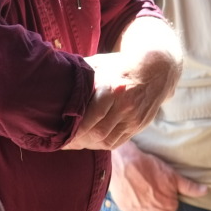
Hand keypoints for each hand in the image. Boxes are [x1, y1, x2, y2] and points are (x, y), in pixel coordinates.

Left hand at [64, 46, 179, 149]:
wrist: (156, 70)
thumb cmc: (120, 66)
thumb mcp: (100, 64)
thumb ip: (80, 75)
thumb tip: (54, 82)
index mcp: (112, 89)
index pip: (90, 117)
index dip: (74, 130)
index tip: (59, 133)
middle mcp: (125, 105)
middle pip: (97, 133)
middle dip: (77, 141)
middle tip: (61, 142)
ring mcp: (134, 117)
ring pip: (107, 141)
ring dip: (88, 145)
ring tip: (74, 144)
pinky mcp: (139, 125)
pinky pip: (117, 142)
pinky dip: (101, 145)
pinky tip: (90, 142)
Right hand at [109, 142, 206, 210]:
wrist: (124, 164)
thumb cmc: (150, 168)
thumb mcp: (173, 176)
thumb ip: (190, 187)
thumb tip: (205, 191)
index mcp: (168, 208)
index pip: (173, 206)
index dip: (169, 194)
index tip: (163, 185)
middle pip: (160, 210)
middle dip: (158, 200)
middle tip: (152, 185)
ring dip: (147, 203)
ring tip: (143, 187)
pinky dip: (135, 203)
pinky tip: (135, 192)